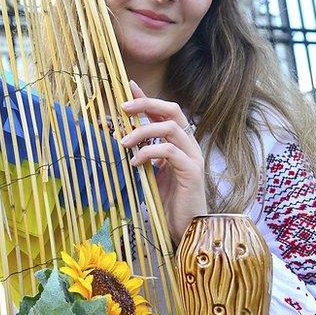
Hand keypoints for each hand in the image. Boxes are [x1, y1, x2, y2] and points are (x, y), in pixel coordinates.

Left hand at [119, 81, 206, 243]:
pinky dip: (148, 153)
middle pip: (171, 110)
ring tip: (123, 143)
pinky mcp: (192, 171)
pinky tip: (136, 164)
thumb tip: (122, 138)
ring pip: (169, 128)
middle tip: (122, 109)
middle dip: (145, 104)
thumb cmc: (168, 201)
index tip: (127, 86)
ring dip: (141, 132)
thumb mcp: (151, 172)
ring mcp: (193, 157)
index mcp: (179, 143)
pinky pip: (169, 152)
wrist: (187, 228)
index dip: (146, 98)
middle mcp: (189, 145)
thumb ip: (143, 153)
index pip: (164, 112)